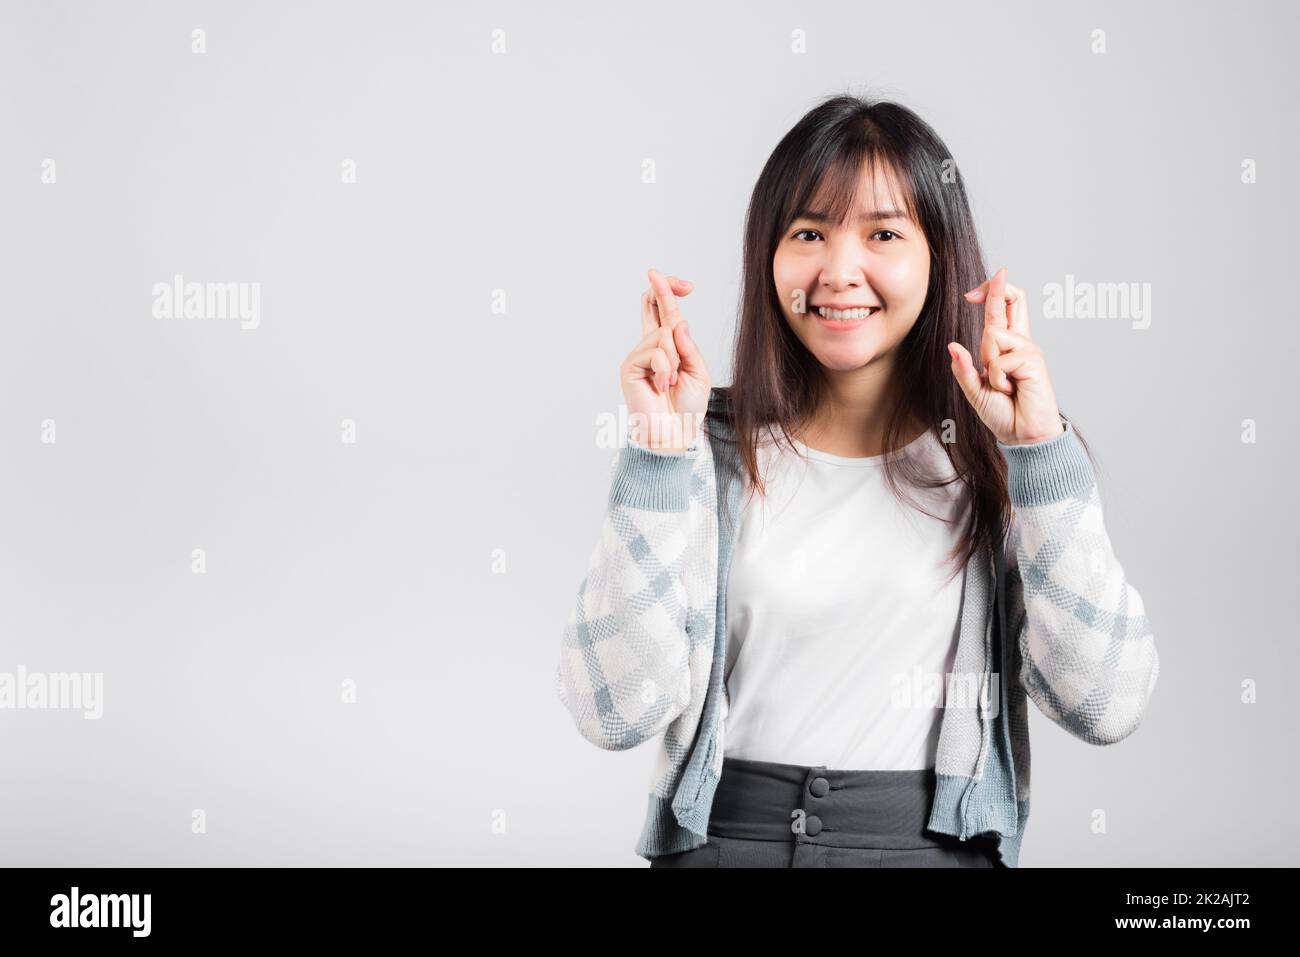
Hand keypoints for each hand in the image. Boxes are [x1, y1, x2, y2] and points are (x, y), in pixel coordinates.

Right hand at [619, 268, 711, 450]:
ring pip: (663, 335)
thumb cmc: (687, 406)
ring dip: (675, 359)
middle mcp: (649, 346)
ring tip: (671, 382)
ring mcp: (637, 355)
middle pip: (650, 305)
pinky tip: (661, 386)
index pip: (663, 311)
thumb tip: (678, 322)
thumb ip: (689, 347)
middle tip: (672, 280)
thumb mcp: (698, 372)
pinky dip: (665, 369)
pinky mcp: (630, 367)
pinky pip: (655, 353)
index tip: (684, 283)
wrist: (674, 434)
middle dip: (664, 290)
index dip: (668, 291)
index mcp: (667, 346)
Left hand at [947, 267, 1063, 445]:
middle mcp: (1020, 343)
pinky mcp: (1034, 361)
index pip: (1002, 310)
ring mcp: (1029, 350)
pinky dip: (997, 377)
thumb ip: (964, 369)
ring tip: (1001, 384)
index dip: (992, 293)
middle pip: (1014, 300)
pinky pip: (1001, 359)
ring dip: (988, 362)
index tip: (973, 291)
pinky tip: (1010, 390)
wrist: (1022, 436)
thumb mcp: (975, 390)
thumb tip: (953, 345)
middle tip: (989, 281)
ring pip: (993, 335)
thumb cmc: (1003, 414)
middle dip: (997, 288)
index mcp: (1006, 347)